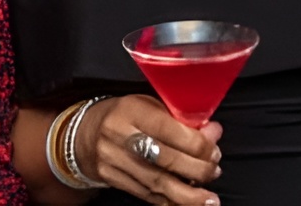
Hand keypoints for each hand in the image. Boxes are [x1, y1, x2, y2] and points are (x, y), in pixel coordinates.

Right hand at [76, 93, 221, 205]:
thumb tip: (213, 132)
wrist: (85, 136)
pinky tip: (188, 204)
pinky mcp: (116, 182)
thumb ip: (179, 119)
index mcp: (132, 110)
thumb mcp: (148, 105)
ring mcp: (116, 162)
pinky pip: (148, 196)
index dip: (195, 143)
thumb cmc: (125, 115)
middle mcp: (122, 136)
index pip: (167, 129)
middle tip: (214, 171)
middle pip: (164, 159)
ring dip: (188, 194)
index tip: (213, 150)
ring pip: (157, 182)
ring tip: (209, 199)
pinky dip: (170, 202)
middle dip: (196, 169)